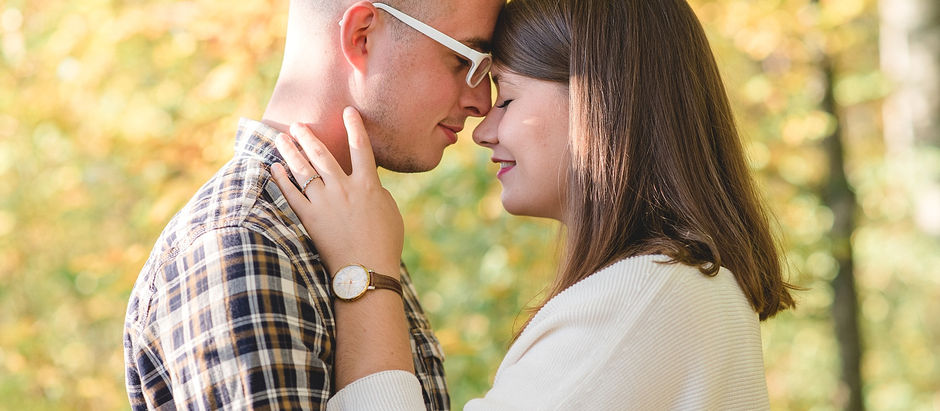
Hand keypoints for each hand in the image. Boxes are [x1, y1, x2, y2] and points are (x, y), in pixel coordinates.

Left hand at [271, 107, 403, 277]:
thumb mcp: (390, 212)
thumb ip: (377, 191)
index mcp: (368, 185)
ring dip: (291, 152)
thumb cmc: (385, 244)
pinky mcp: (310, 219)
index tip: (347, 111)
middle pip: (323, 155)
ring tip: (281, 138)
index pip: (361, 148)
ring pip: (303, 170)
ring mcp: (324, 203)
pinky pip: (291, 195)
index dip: (354, 127)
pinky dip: (282, 180)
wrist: (366, 272)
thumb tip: (366, 182)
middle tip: (297, 125)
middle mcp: (344, 189)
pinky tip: (274, 168)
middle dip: (308, 137)